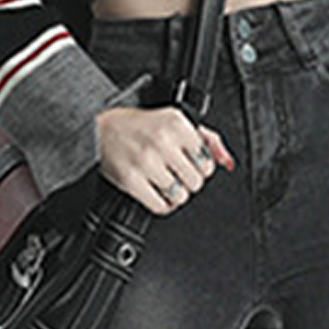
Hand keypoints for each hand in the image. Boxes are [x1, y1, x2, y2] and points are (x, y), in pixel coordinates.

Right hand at [95, 104, 235, 214]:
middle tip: (176, 173)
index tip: (189, 163)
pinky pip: (161, 206)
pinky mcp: (132, 181)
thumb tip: (226, 161)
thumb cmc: (140, 127)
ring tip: (165, 182)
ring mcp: (146, 162)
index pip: (206, 161)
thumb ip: (207, 139)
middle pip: (196, 181)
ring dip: (175, 194)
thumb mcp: (176, 122)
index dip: (200, 166)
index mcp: (176, 124)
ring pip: (180, 195)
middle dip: (188, 181)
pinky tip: (157, 193)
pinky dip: (163, 205)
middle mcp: (162, 141)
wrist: (102, 130)